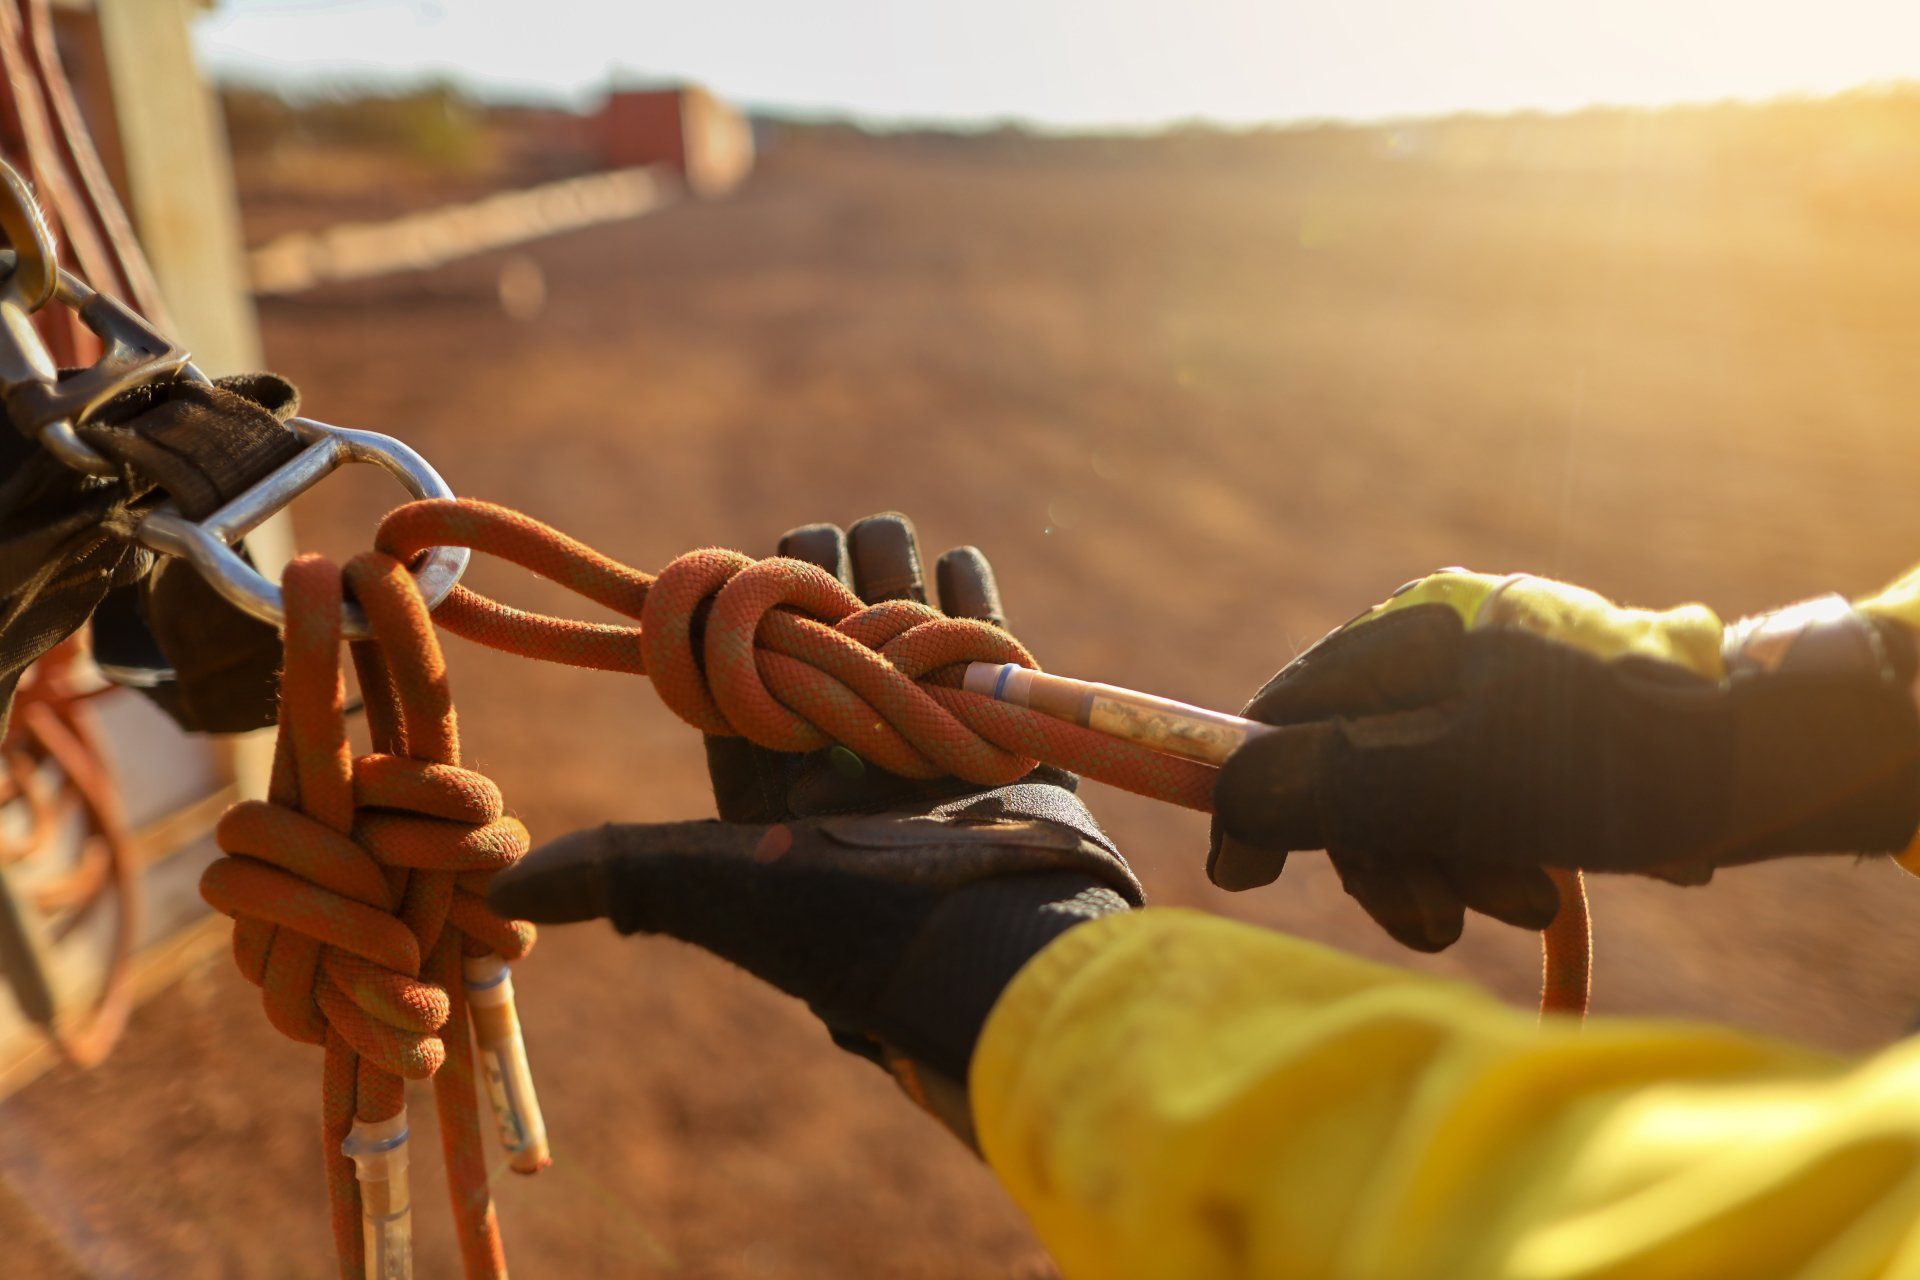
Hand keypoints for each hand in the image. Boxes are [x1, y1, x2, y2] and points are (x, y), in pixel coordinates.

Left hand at [491, 513, 1142, 1139]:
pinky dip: (963, 584)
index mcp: (769, 775)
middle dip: (815, 577)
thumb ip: (614, 869)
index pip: (735, 657)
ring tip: (891, 585)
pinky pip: (974, 616)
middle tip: (823, 583)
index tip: (739, 583)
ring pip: (891, 597)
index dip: (731, 609)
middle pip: (815, 610)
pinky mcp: (996, 711)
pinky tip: (953, 574)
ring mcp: (924, 720)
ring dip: (887, 571)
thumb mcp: (712, 886)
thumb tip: (504, 887)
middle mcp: (844, 744)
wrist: (997, 946)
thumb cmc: (851, 918)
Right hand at [1209, 570, 1919, 950]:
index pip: (1292, 712)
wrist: (1787, 758)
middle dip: (1392, 855)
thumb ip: (1335, 787)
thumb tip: (1229, 800)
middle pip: (1354, 768)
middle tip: (1439, 925)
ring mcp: (1494, 696)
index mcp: (1415, 630)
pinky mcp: (1540, 743)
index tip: (1248, 877)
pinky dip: (1497, 857)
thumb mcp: (1459, 781)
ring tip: (1533, 902)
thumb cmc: (1621, 760)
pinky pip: (1478, 809)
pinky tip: (1550, 891)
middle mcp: (1446, 652)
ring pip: (1419, 799)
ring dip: (1457, 869)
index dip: (1262, 796)